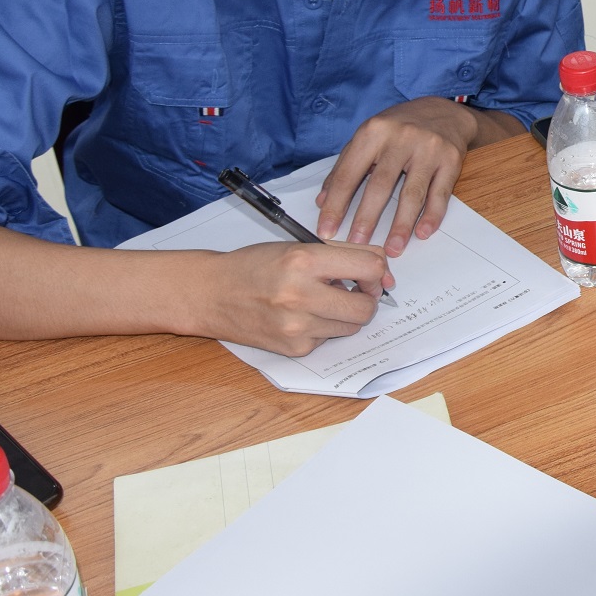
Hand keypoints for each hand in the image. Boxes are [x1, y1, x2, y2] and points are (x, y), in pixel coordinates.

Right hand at [201, 239, 392, 356]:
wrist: (212, 294)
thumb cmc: (255, 266)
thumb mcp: (298, 246)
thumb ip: (343, 254)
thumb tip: (383, 272)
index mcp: (304, 261)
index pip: (370, 267)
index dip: (378, 271)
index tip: (370, 273)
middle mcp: (300, 296)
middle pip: (366, 306)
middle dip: (366, 298)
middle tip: (352, 290)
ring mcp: (297, 327)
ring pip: (351, 326)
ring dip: (344, 314)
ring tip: (319, 301)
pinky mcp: (294, 349)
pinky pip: (329, 339)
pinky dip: (323, 327)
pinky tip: (300, 316)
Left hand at [317, 97, 481, 254]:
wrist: (444, 110)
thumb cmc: (400, 126)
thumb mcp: (368, 137)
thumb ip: (345, 167)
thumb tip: (324, 201)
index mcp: (373, 132)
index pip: (349, 174)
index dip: (336, 205)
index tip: (327, 230)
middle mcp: (401, 138)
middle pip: (380, 185)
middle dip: (366, 219)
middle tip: (355, 244)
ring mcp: (428, 149)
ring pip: (412, 194)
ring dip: (401, 225)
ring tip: (392, 248)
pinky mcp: (451, 160)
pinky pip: (440, 194)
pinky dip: (432, 216)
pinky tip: (423, 233)